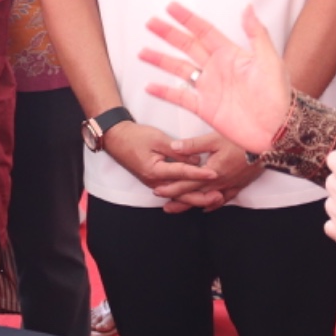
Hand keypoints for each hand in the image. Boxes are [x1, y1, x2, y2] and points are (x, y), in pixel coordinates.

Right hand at [101, 120, 216, 194]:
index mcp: (155, 171)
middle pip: (181, 194)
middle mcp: (155, 181)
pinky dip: (187, 194)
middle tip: (219, 196)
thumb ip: (178, 151)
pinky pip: (173, 191)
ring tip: (214, 199)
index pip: (182, 173)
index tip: (215, 173)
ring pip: (178, 195)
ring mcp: (154, 183)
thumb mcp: (158, 139)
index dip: (200, 174)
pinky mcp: (155, 181)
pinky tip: (199, 196)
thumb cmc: (135, 136)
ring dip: (196, 198)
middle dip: (201, 196)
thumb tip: (196, 160)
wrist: (116, 138)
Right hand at [140, 3, 291, 153]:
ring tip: (143, 52)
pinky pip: (180, 97)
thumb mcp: (270, 60)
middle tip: (150, 23)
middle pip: (187, 46)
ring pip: (179, 69)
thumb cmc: (279, 94)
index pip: (204, 31)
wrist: (278, 128)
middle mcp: (217, 68)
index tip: (171, 7)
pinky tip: (150, 86)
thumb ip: (257, 33)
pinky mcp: (205, 108)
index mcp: (230, 54)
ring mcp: (209, 88)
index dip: (187, 19)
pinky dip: (165, 92)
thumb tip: (247, 7)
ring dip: (161, 60)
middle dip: (168, 34)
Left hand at [156, 134, 265, 212]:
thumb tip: (174, 147)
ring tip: (179, 209)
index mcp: (211, 172)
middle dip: (178, 200)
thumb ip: (193, 145)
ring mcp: (230, 186)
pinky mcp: (240, 185)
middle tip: (164, 206)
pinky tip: (207, 207)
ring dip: (192, 205)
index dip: (171, 187)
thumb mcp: (215, 138)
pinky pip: (224, 199)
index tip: (158, 191)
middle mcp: (219, 183)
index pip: (186, 182)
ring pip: (207, 199)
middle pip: (195, 194)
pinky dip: (213, 204)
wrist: (269, 147)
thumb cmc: (241, 140)